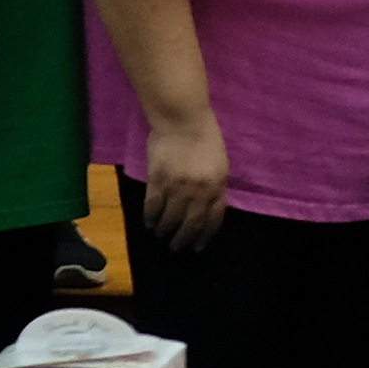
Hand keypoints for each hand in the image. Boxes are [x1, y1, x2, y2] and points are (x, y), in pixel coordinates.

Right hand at [140, 108, 231, 252]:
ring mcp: (178, 188)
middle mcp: (199, 191)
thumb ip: (214, 186)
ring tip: (162, 235)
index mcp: (218, 186)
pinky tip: (149, 223)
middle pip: (191, 224)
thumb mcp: (219, 163)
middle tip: (177, 247)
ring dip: (165, 231)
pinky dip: (150, 218)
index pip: (213, 219)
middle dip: (184, 239)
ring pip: (170, 219)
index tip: (198, 246)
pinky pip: (152, 207)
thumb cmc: (205, 137)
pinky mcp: (157, 182)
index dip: (205, 235)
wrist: (183, 120)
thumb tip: (206, 207)